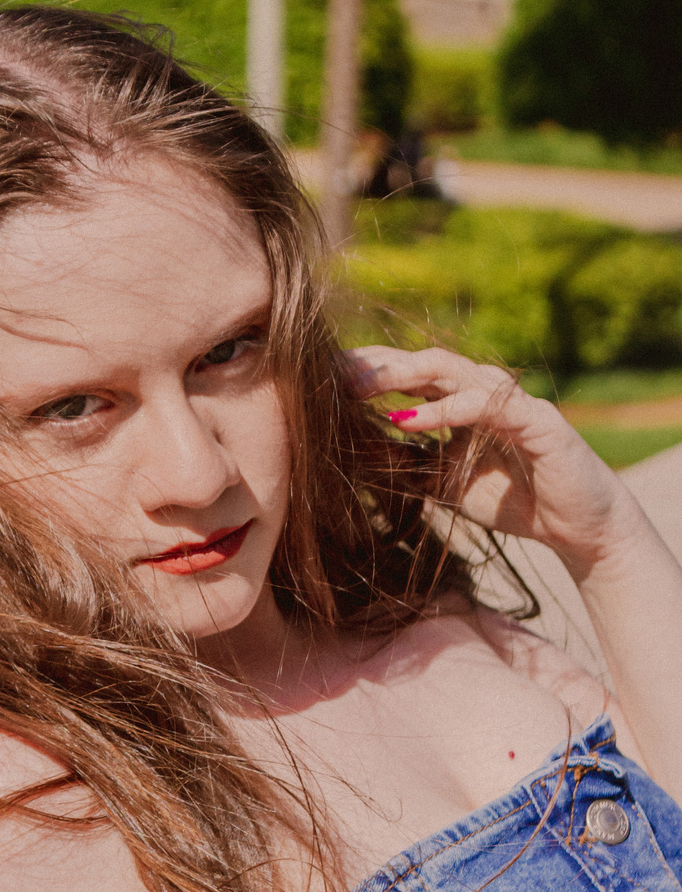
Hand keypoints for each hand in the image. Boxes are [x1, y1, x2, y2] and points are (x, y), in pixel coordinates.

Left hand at [346, 345, 636, 577]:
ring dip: (400, 376)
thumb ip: (401, 463)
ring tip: (357, 387)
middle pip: (418, 363)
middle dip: (372, 365)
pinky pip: (484, 404)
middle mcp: (480, 390)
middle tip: (323, 373)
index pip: (403, 376)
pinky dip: (445, 410)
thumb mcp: (440, 483)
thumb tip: (344, 454)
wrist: (577, 529)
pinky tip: (407, 419)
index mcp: (457, 402)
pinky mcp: (536, 419)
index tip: (313, 382)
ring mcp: (508, 400)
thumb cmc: (511, 500)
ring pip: (449, 370)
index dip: (361, 374)